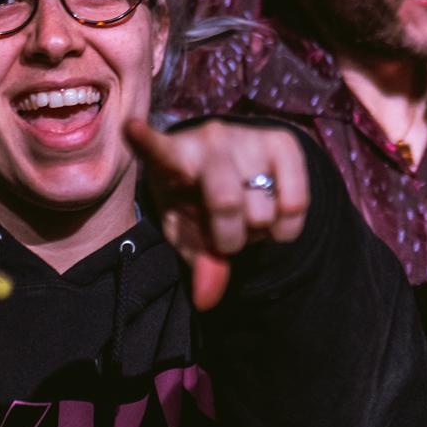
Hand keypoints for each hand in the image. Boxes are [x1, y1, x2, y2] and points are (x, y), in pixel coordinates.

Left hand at [127, 119, 309, 310]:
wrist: (236, 173)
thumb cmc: (198, 205)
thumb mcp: (188, 234)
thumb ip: (198, 263)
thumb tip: (208, 299)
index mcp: (170, 158)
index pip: (154, 148)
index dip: (143, 139)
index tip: (130, 127)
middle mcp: (207, 139)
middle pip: (226, 201)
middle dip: (229, 237)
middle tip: (225, 238)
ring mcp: (245, 136)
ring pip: (263, 210)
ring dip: (258, 232)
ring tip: (246, 220)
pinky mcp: (282, 141)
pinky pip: (296, 203)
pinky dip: (287, 228)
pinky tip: (273, 219)